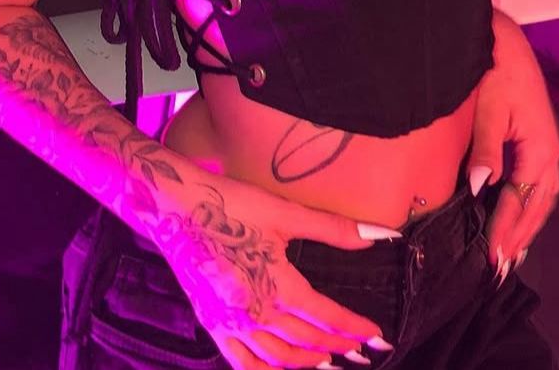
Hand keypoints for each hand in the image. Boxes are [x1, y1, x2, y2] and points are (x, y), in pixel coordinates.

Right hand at [151, 172, 395, 369]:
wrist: (176, 207)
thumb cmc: (232, 205)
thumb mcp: (284, 212)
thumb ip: (334, 228)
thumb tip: (382, 235)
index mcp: (276, 285)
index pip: (326, 316)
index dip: (355, 327)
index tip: (378, 336)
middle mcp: (255, 313)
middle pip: (306, 341)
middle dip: (339, 348)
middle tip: (363, 352)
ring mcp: (230, 324)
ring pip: (278, 359)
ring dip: (308, 364)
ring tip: (331, 363)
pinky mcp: (212, 325)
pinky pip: (243, 364)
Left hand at [465, 9, 558, 282]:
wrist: (504, 40)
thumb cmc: (495, 71)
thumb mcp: (488, 110)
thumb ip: (486, 150)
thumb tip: (481, 188)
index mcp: (541, 149)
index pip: (520, 200)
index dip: (505, 229)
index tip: (491, 255)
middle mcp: (550, 153)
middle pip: (537, 206)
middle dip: (519, 236)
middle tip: (501, 267)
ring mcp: (547, 147)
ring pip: (542, 197)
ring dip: (527, 224)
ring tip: (512, 251)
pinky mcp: (539, 140)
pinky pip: (538, 183)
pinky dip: (529, 204)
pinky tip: (518, 214)